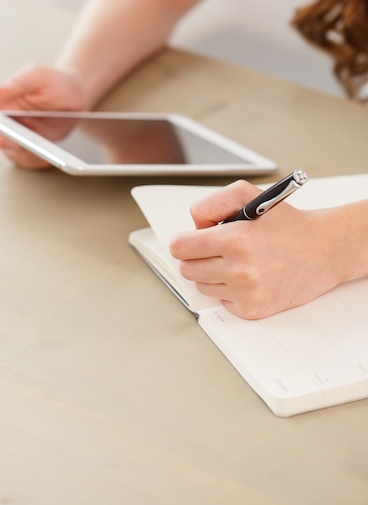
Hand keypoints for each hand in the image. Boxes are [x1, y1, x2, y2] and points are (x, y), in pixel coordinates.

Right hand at [0, 64, 87, 168]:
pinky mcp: (35, 148)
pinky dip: (42, 161)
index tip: (12, 141)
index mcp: (0, 106)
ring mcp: (20, 138)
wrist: (77, 94)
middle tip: (36, 148)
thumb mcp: (38, 75)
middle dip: (16, 151)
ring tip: (50, 152)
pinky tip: (55, 154)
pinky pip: (33, 162)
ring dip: (32, 157)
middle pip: (0, 147)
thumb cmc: (54, 81)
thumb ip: (18, 82)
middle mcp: (6, 124)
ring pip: (17, 157)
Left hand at [169, 180, 343, 318]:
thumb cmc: (286, 223)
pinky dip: (229, 289)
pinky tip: (248, 276)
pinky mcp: (253, 310)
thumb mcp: (247, 194)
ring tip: (237, 260)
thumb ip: (211, 204)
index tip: (191, 240)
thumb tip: (193, 227)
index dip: (184, 241)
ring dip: (212, 274)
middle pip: (187, 269)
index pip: (180, 247)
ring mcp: (247, 293)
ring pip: (202, 286)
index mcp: (235, 240)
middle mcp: (240, 269)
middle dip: (197, 257)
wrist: (324, 251)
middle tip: (217, 248)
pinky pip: (222, 300)